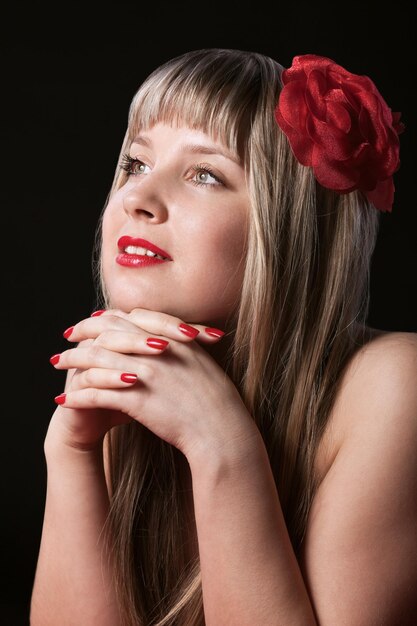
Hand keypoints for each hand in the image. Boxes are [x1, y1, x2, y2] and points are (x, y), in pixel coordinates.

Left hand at [49, 308, 255, 460]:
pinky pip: (98, 394)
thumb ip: (179, 346)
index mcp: (172, 337)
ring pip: (97, 360)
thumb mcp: (199, 362)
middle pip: (108, 333)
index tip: (89, 323)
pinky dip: (78, 396)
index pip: (128, 318)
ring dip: (73, 362)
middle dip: (81, 334)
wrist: (223, 430)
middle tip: (65, 340)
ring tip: (58, 365)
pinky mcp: (138, 400)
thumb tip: (162, 340)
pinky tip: (65, 399)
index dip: (105, 319)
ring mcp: (147, 373)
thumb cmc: (215, 401)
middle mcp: (157, 349)